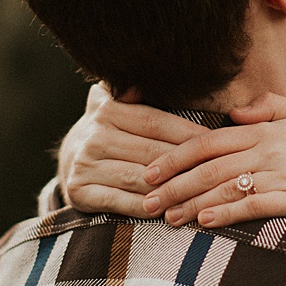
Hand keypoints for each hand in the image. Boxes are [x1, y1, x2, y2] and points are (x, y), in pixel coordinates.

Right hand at [61, 91, 208, 216]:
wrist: (70, 162)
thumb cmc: (110, 133)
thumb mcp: (117, 104)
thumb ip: (135, 90)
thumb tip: (152, 75)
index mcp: (106, 110)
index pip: (155, 123)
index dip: (187, 133)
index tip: (216, 142)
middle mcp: (93, 135)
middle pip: (151, 152)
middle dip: (185, 163)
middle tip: (215, 171)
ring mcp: (84, 164)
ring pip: (138, 178)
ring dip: (169, 188)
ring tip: (198, 193)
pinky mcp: (78, 191)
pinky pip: (120, 201)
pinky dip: (145, 207)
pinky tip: (166, 210)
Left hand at [141, 93, 285, 230]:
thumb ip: (271, 108)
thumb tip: (236, 111)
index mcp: (266, 131)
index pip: (208, 142)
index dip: (175, 157)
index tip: (149, 172)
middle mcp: (273, 148)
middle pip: (210, 167)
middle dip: (174, 185)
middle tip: (147, 202)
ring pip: (226, 187)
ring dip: (191, 203)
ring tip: (167, 218)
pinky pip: (255, 205)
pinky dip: (227, 212)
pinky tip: (204, 221)